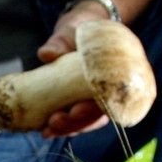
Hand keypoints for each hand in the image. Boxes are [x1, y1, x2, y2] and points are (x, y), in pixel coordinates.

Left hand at [34, 7, 109, 137]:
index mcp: (116, 75)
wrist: (79, 32)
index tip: (75, 110)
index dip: (94, 108)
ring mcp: (94, 100)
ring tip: (47, 131)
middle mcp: (109, 92)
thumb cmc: (80, 30)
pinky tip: (45, 131)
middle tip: (55, 121)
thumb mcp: (71, 32)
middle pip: (97, 117)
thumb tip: (46, 54)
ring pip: (86, 122)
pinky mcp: (79, 104)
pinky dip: (61, 127)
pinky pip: (74, 120)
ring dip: (67, 129)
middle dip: (76, 123)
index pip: (111, 98)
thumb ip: (61, 42)